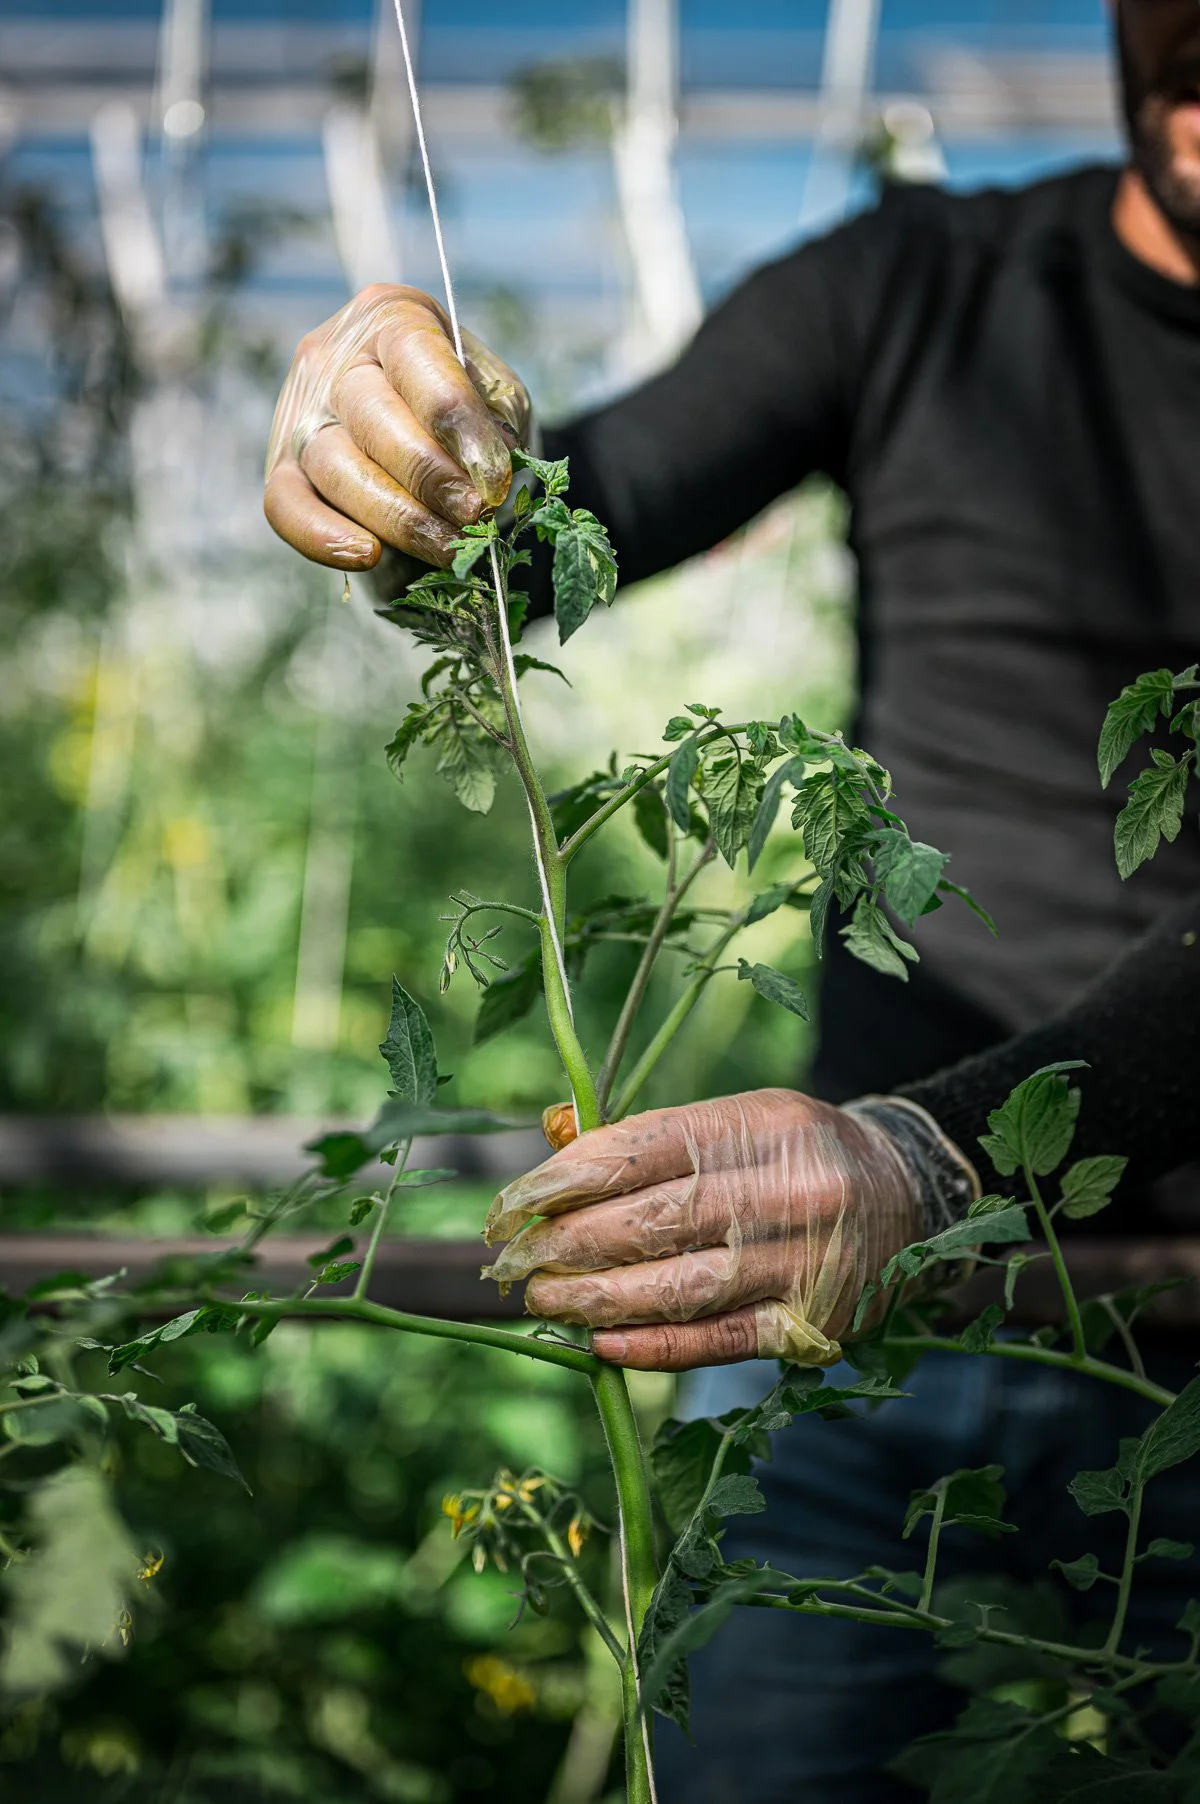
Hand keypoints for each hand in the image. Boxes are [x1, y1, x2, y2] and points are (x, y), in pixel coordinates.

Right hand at [263, 285, 531, 571]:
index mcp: (394, 319)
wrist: (437, 452)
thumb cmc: (470, 420)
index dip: (457, 421)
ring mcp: (301, 414)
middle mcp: (334, 357)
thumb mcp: (499, 402)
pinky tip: (368, 556)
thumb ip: (497, 422)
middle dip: (430, 476)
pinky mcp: (283, 469)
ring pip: (336, 465)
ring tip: (448, 546)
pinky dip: (322, 536)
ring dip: (398, 516)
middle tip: (473, 517)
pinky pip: (286, 506)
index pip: (417, 357)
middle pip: (373, 415)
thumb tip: (484, 467)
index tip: (493, 478)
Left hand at [483, 1089, 959, 1372]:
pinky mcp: (814, 1325)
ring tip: (544, 1300)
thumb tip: (554, 1143)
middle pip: (656, 1220)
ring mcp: (806, 1261)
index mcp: (765, 1124)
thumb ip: (652, 1134)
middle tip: (513, 1260)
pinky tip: (602, 1343)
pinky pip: (719, 1341)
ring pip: (681, 1286)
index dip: (567, 1178)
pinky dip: (654, 1347)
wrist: (913, 1199)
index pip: (646, 1149)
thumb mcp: (741, 1119)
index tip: (513, 1201)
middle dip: (569, 1243)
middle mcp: (791, 1189)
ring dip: (598, 1299)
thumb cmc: (800, 1154)